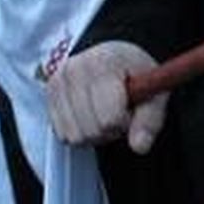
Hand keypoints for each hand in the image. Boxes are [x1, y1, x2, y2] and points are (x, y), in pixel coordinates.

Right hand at [45, 41, 167, 152]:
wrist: (112, 57)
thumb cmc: (135, 74)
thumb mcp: (154, 92)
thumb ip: (150, 120)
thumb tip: (139, 146)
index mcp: (104, 62)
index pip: (110, 118)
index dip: (125, 121)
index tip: (130, 108)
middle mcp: (75, 69)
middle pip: (92, 130)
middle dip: (110, 129)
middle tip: (118, 112)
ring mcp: (58, 81)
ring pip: (75, 136)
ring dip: (94, 134)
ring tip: (104, 113)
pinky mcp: (49, 94)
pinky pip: (63, 134)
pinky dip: (79, 132)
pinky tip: (89, 114)